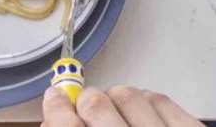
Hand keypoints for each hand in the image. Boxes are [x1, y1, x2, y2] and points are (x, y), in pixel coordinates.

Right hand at [42, 86, 203, 126]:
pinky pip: (161, 100)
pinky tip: (141, 109)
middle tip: (85, 103)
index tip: (53, 99)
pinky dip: (146, 100)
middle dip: (86, 101)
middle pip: (97, 105)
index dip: (55, 110)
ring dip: (116, 98)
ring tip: (114, 108)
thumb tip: (55, 119)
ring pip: (129, 96)